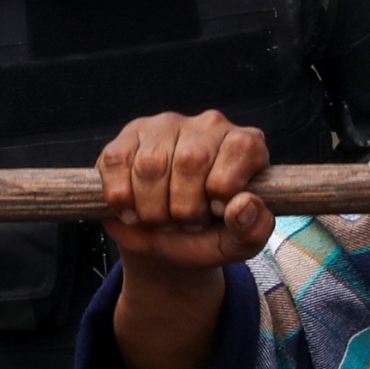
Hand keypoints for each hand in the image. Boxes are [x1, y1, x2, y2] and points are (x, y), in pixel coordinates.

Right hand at [99, 110, 273, 274]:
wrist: (165, 242)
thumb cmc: (208, 235)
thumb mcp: (237, 243)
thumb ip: (253, 229)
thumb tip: (244, 204)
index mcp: (245, 144)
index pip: (240, 149)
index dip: (223, 190)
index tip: (215, 212)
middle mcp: (208, 125)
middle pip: (191, 160)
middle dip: (183, 208)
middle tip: (184, 223)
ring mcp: (166, 126)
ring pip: (150, 165)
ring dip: (151, 209)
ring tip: (161, 219)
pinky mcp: (130, 135)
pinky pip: (117, 162)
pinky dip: (121, 197)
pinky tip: (133, 209)